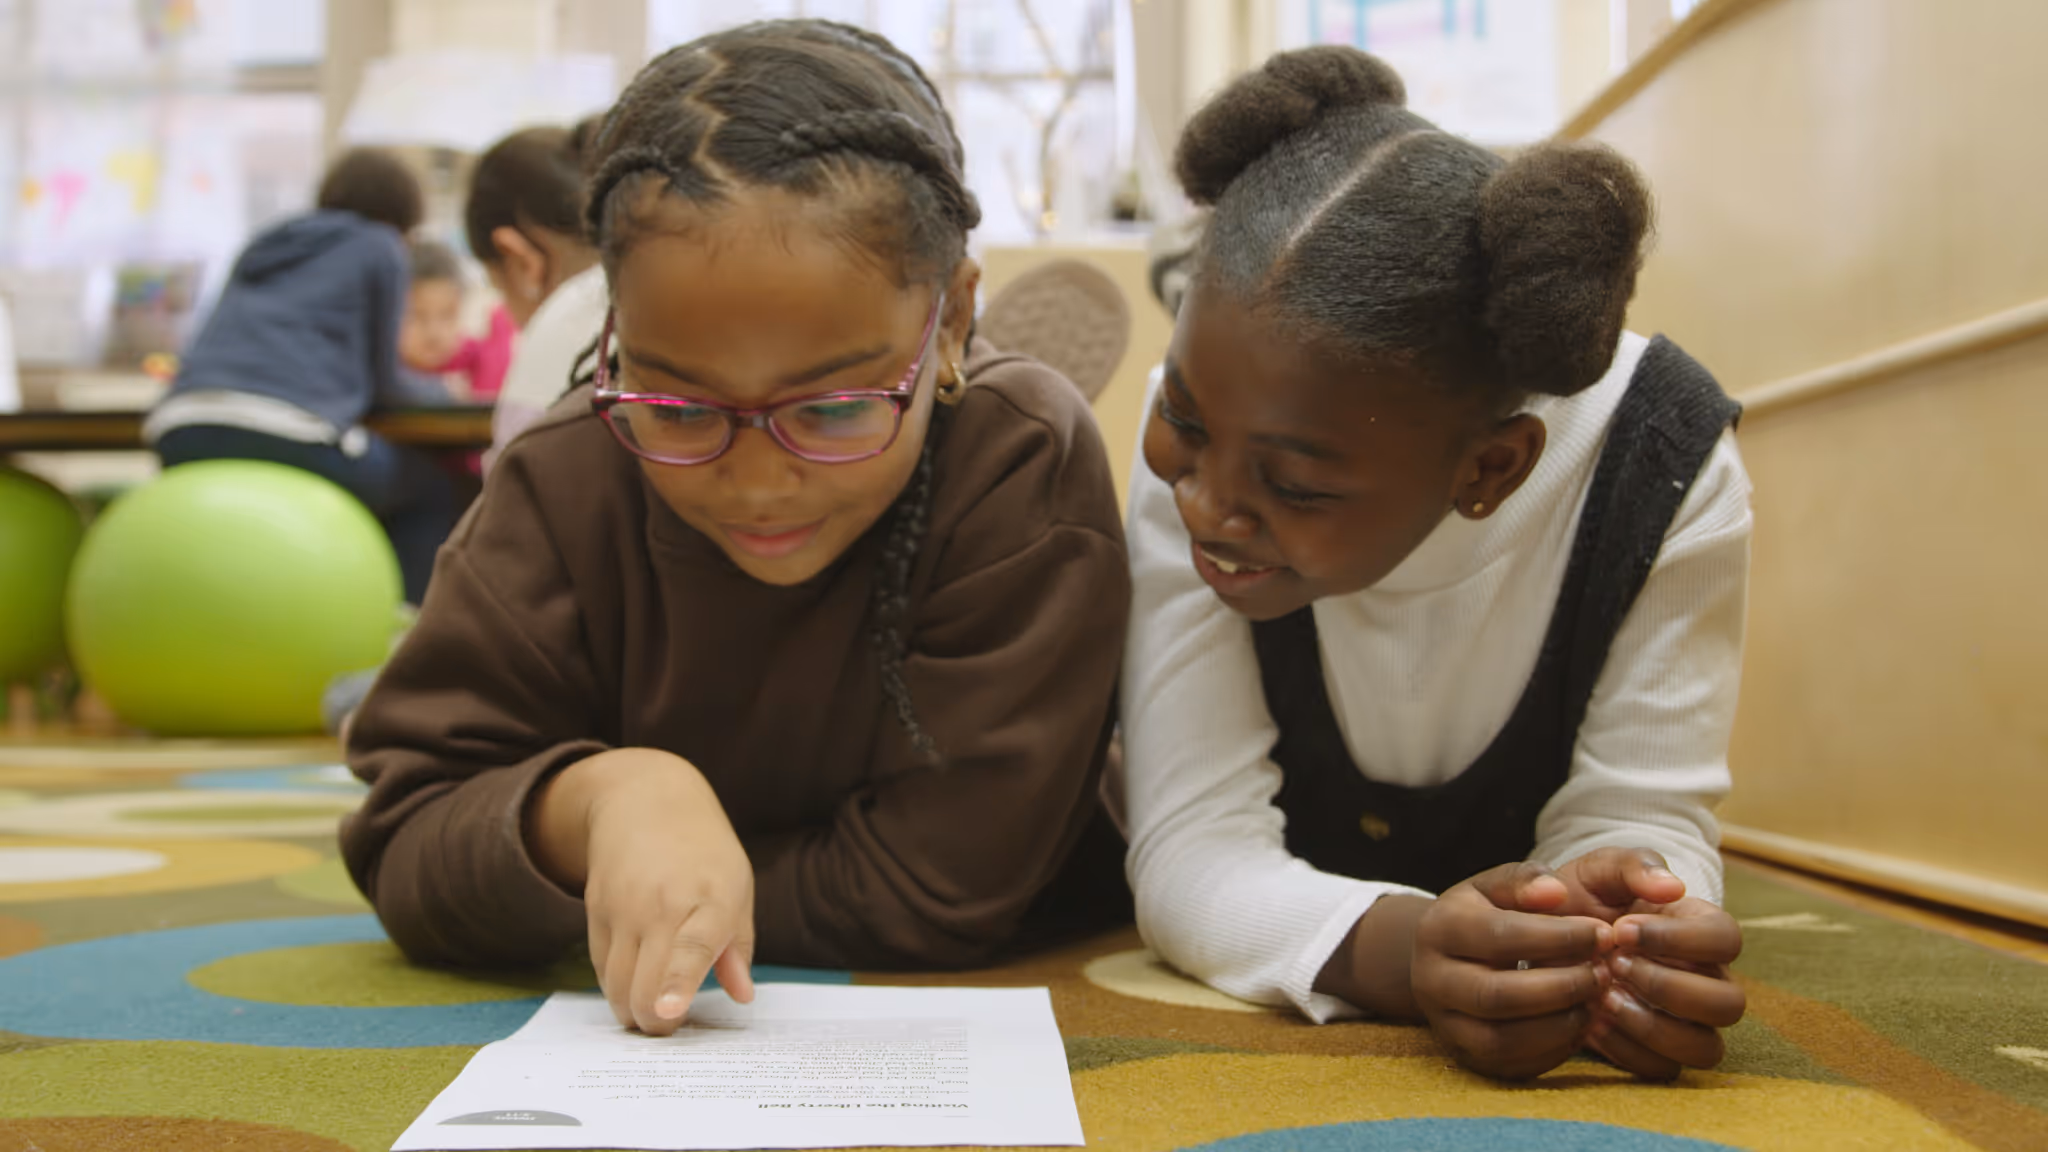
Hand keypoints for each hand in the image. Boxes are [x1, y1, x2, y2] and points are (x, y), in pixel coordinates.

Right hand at [531, 750, 757, 1035]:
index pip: (693, 948)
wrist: (644, 801)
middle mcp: (664, 904)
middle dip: (655, 1023)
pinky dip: (616, 988)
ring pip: (617, 984)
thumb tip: (742, 994)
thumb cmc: (705, 852)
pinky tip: (632, 985)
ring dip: (632, 1010)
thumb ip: (738, 947)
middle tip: (670, 1026)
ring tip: (651, 1012)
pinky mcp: (596, 911)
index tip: (669, 1011)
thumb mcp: (738, 888)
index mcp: (711, 899)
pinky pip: (602, 968)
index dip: (679, 984)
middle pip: (645, 982)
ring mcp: (625, 908)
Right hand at [1411, 861, 1613, 1079]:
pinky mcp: (1465, 1057)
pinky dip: (1554, 1050)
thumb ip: (1525, 880)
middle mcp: (1430, 980)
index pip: (1499, 937)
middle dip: (1562, 987)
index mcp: (1438, 929)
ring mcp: (1444, 1025)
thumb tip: (1556, 892)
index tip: (1602, 933)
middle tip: (1604, 973)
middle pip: (1497, 996)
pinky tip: (1581, 1023)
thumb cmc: (1482, 914)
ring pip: (1502, 1040)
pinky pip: (1512, 1065)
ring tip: (1597, 1000)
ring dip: (1561, 1024)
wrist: (1445, 959)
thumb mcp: (1495, 885)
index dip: (1557, 938)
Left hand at [1547, 848, 1745, 1077]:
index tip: (1622, 929)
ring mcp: (1685, 1021)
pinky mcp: (1656, 1050)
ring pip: (1706, 1048)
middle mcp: (1704, 978)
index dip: (1680, 939)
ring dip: (1654, 1027)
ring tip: (1604, 999)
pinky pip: (1663, 1069)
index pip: (1727, 939)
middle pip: (1730, 1004)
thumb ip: (1632, 865)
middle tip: (1615, 966)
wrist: (1545, 937)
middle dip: (1670, 988)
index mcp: (1699, 929)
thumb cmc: (1584, 897)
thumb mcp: (1599, 868)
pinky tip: (1591, 1022)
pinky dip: (1627, 1050)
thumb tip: (1672, 886)